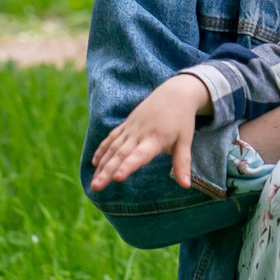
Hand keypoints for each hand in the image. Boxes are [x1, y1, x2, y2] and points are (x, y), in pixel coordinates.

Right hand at [90, 71, 212, 191]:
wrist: (175, 93)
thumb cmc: (182, 120)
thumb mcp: (185, 141)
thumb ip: (182, 163)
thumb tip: (186, 186)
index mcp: (155, 139)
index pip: (139, 155)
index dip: (128, 166)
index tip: (117, 178)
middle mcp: (139, 134)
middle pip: (120, 154)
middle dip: (107, 171)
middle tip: (95, 186)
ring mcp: (131, 128)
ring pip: (112, 148)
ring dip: (102, 165)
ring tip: (93, 183)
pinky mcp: (126, 124)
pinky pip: (111, 138)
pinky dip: (102, 150)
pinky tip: (94, 162)